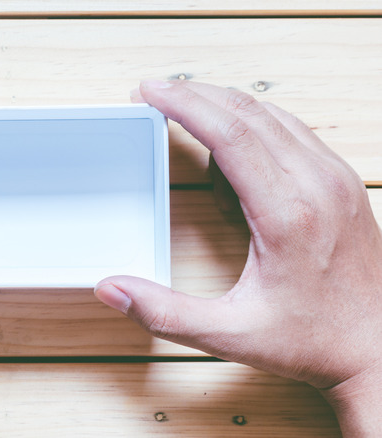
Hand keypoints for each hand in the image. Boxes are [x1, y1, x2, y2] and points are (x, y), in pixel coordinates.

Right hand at [94, 80, 381, 435]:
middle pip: (249, 112)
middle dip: (195, 95)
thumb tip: (112, 289)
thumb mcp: (231, 335)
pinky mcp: (341, 182)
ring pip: (273, 114)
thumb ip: (164, 313)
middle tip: (155, 92)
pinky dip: (253, 121)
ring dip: (224, 104)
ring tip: (183, 108)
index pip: (230, 134)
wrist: (377, 349)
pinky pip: (292, 130)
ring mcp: (335, 179)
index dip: (184, 105)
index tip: (150, 92)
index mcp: (289, 215)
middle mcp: (318, 186)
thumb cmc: (314, 340)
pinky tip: (229, 139)